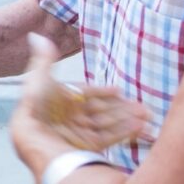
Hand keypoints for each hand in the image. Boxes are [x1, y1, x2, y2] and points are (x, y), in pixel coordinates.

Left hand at [10, 33, 148, 170]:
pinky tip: (139, 127)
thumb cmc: (37, 110)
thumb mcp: (40, 80)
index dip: (102, 91)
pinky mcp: (84, 146)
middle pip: (100, 110)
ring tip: (146, 114)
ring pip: (107, 123)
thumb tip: (36, 36)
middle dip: (121, 107)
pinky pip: (107, 138)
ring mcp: (78, 132)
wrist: (38, 140)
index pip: (85, 94)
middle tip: (143, 106)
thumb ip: (44, 60)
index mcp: (60, 101)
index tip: (118, 90)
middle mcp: (70, 117)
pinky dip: (123, 132)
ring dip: (127, 118)